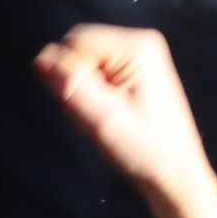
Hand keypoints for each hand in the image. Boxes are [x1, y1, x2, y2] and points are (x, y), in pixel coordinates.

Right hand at [36, 25, 216, 217]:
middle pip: (79, 48)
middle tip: (94, 116)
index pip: (75, 41)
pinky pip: (94, 74)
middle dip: (74, 82)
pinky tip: (107, 117)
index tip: (86, 108)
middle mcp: (139, 43)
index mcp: (137, 46)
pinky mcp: (133, 73)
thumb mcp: (103, 121)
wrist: (175, 176)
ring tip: (103, 120)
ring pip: (83, 63)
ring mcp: (138, 57)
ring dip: (82, 92)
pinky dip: (91, 96)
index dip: (68, 74)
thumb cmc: (145, 151)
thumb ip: (71, 88)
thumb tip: (41, 59)